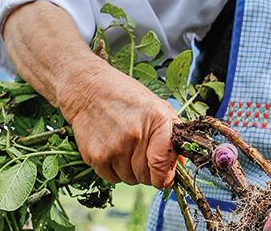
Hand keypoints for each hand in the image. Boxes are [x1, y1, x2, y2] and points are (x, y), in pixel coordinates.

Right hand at [58, 62, 179, 188]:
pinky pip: (112, 179)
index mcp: (157, 121)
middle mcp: (136, 135)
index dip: (166, 178)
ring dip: (131, 171)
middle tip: (142, 154)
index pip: (163, 166)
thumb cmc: (127, 97)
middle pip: (147, 177)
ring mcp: (114, 148)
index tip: (165, 177)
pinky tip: (112, 150)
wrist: (88, 90)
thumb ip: (173, 133)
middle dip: (148, 172)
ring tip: (126, 148)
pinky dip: (114, 171)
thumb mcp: (157, 106)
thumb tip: (181, 164)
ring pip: (130, 179)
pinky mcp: (95, 156)